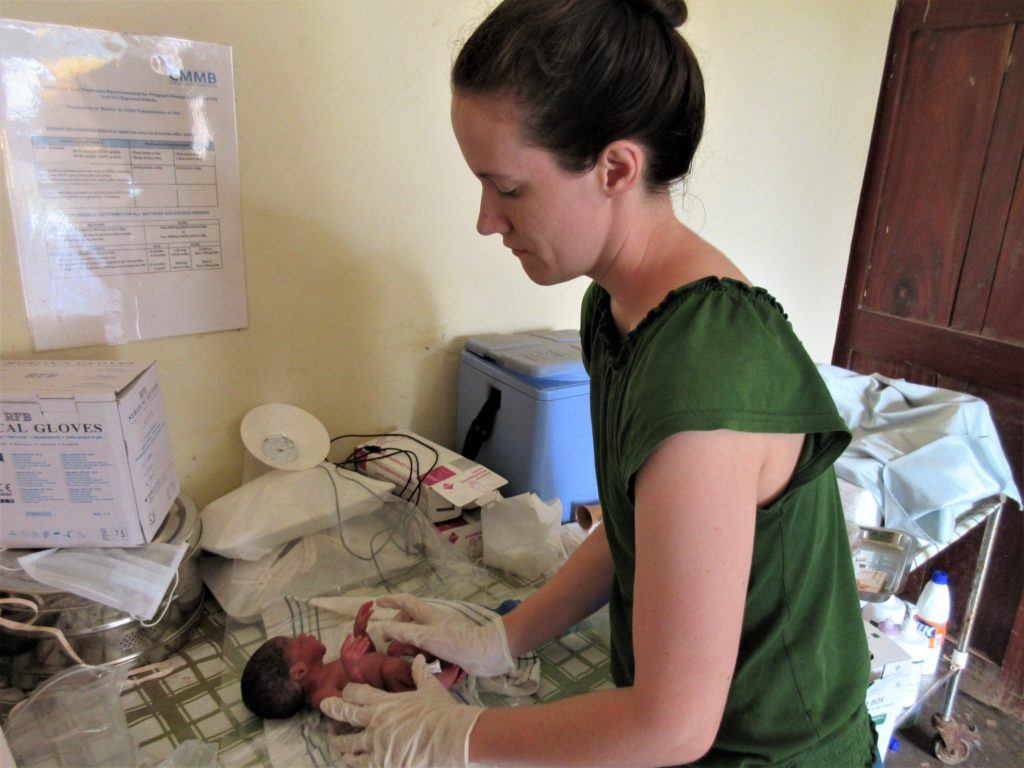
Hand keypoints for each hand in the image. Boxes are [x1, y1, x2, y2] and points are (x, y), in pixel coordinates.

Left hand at [321, 654, 483, 767]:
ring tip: (336, 743)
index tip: (344, 691)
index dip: (348, 691)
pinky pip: (359, 766)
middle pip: (344, 714)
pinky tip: (350, 763)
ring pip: (348, 745)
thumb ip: (420, 673)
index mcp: (385, 702)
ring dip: (340, 743)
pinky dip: (353, 763)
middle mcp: (375, 723)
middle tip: (323, 706)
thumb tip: (418, 657)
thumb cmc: (442, 711)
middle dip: (332, 708)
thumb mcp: (430, 688)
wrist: (452, 737)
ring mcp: (376, 745)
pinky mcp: (382, 764)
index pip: (357, 693)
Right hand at [341, 633, 371, 683]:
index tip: (350, 634)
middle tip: (361, 635)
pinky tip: (367, 643)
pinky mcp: (357, 659)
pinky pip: (362, 651)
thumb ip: (346, 647)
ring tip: (366, 638)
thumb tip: (350, 636)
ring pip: (358, 648)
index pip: (344, 644)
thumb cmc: (348, 662)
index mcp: (342, 653)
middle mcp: (347, 655)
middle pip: (353, 645)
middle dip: (357, 640)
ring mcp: (352, 657)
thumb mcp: (344, 654)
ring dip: (363, 642)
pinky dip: (365, 647)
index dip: (347, 639)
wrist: (351, 672)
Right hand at [373, 594, 514, 676]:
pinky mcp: (447, 646)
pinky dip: (416, 650)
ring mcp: (440, 633)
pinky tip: (414, 660)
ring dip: (405, 641)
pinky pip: (426, 645)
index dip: (390, 601)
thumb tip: (382, 628)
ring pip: (416, 633)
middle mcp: (432, 621)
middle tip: (385, 640)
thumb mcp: (426, 637)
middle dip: (396, 626)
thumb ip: (404, 633)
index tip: (376, 603)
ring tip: (396, 652)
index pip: (405, 601)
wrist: (485, 653)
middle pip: (409, 618)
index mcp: (427, 613)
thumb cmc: (456, 642)